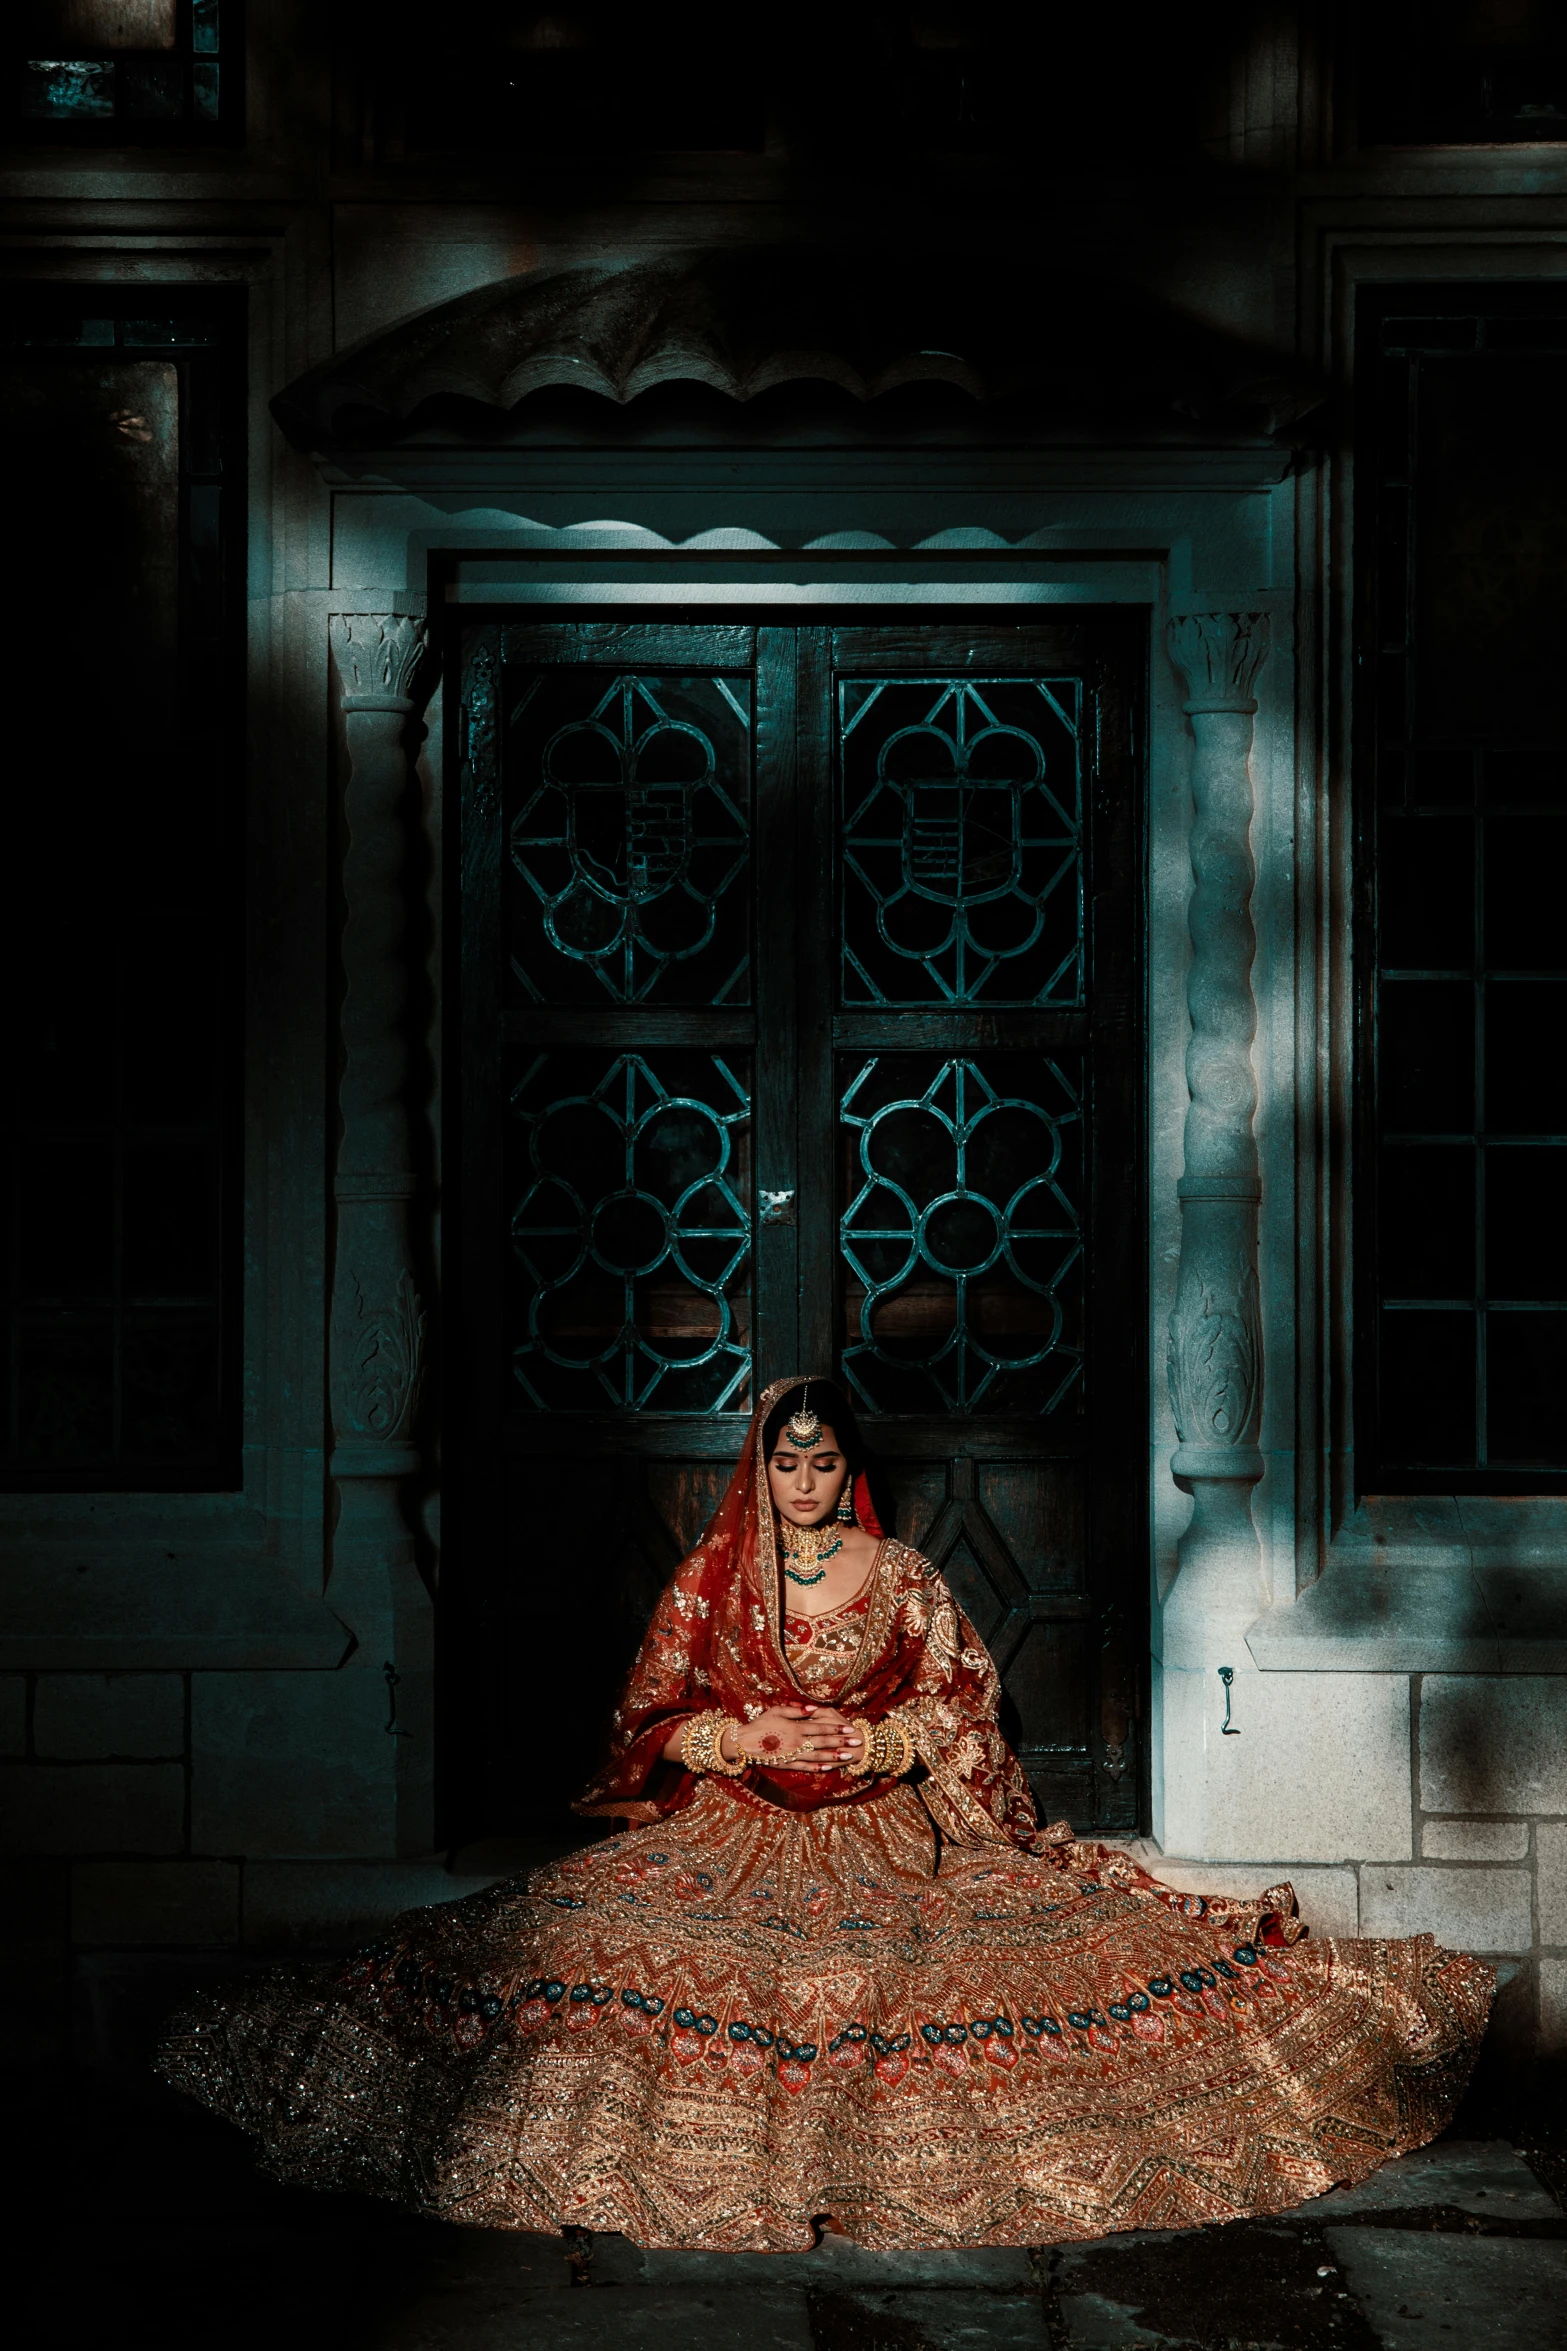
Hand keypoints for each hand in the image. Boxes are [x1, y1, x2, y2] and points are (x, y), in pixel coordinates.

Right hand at [723, 1705, 863, 1772]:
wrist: (744, 1743)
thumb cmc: (760, 1724)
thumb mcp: (776, 1711)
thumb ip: (796, 1710)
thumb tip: (812, 1709)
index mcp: (795, 1728)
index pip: (820, 1728)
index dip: (836, 1729)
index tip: (849, 1729)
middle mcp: (797, 1742)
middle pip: (823, 1742)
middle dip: (841, 1742)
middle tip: (856, 1742)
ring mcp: (793, 1755)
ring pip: (817, 1756)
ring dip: (834, 1756)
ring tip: (847, 1756)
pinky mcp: (787, 1764)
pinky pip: (805, 1766)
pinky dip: (817, 1767)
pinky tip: (827, 1767)